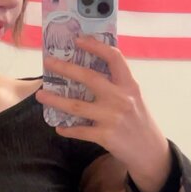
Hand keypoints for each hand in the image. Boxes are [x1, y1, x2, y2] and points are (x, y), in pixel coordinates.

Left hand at [36, 37, 171, 191]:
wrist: (149, 152)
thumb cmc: (139, 122)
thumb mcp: (134, 99)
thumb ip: (117, 86)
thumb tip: (89, 73)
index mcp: (129, 85)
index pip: (114, 58)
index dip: (96, 46)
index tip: (78, 40)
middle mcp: (121, 98)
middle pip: (89, 78)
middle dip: (66, 68)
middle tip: (48, 62)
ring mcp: (112, 117)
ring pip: (76, 106)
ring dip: (55, 100)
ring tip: (40, 95)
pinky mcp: (105, 136)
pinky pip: (80, 131)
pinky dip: (67, 129)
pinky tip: (58, 127)